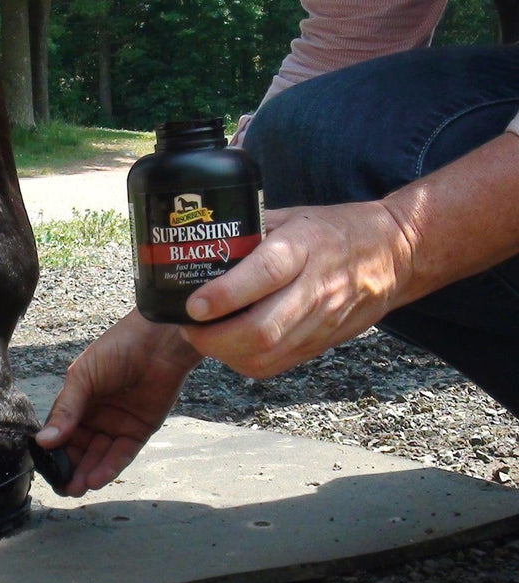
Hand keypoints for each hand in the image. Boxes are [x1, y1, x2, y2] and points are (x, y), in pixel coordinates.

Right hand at [35, 309, 201, 495]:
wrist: (158, 343)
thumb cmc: (117, 349)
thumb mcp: (83, 377)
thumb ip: (66, 410)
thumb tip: (44, 441)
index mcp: (78, 400)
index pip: (61, 432)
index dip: (54, 451)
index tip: (46, 469)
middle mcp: (96, 415)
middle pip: (79, 449)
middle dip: (71, 468)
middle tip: (63, 486)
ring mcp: (117, 424)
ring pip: (99, 455)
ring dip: (88, 472)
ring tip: (77, 487)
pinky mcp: (139, 430)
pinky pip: (122, 454)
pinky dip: (109, 467)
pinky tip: (96, 478)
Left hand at [181, 201, 412, 378]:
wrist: (393, 255)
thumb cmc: (333, 230)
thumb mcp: (292, 217)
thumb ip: (250, 232)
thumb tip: (199, 244)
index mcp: (304, 247)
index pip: (264, 275)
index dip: (225, 294)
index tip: (194, 304)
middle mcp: (314, 288)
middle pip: (262, 330)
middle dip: (214, 338)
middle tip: (189, 326)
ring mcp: (320, 322)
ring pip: (266, 355)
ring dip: (224, 353)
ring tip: (203, 336)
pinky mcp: (321, 344)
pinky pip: (275, 365)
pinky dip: (243, 361)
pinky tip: (228, 346)